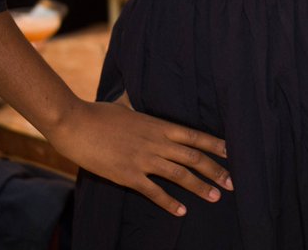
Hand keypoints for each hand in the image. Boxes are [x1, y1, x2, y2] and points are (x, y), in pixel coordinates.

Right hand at [45, 98, 232, 215]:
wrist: (75, 124)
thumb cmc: (98, 113)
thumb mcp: (124, 105)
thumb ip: (136, 106)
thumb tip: (133, 96)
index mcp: (158, 125)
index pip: (194, 135)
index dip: (215, 144)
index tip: (232, 152)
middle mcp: (156, 142)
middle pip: (194, 157)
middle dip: (215, 170)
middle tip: (233, 182)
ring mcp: (143, 159)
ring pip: (180, 175)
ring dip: (199, 187)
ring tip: (215, 197)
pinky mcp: (128, 175)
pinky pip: (154, 191)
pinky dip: (169, 202)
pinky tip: (181, 211)